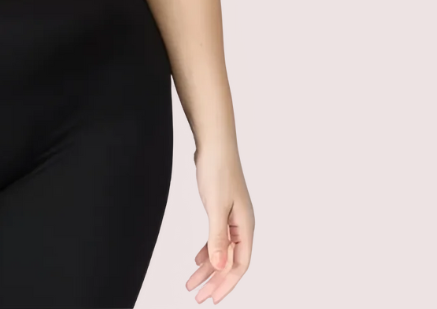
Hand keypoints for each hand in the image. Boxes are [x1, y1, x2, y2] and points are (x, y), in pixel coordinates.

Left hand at [186, 144, 254, 303]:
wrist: (214, 143)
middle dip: (214, 281)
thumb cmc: (218, 170)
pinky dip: (207, 250)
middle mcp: (242, 225)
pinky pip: (216, 238)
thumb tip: (219, 266)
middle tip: (198, 297)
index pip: (239, 265)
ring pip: (221, 251)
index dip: (226, 284)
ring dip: (207, 268)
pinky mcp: (221, 210)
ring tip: (192, 283)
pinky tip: (197, 260)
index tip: (211, 299)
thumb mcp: (215, 206)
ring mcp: (232, 218)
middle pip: (230, 262)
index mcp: (245, 227)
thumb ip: (217, 237)